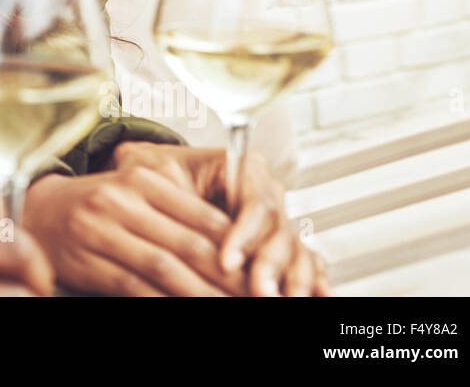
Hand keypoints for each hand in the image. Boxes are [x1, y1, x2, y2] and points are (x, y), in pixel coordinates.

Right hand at [22, 168, 250, 295]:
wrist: (38, 212)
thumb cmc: (96, 205)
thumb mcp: (136, 193)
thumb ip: (178, 213)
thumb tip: (231, 245)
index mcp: (143, 179)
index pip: (203, 217)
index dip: (239, 248)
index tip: (264, 270)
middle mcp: (122, 201)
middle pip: (189, 245)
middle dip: (231, 278)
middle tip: (260, 295)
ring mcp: (102, 231)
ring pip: (165, 268)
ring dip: (204, 295)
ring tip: (233, 308)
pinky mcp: (89, 261)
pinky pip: (134, 287)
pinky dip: (164, 303)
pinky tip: (187, 310)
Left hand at [110, 141, 332, 296]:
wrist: (152, 177)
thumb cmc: (155, 172)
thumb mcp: (159, 174)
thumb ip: (177, 197)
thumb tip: (184, 233)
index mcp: (245, 169)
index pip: (255, 203)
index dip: (245, 235)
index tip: (226, 262)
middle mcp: (266, 195)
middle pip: (280, 231)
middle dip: (270, 265)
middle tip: (259, 292)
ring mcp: (275, 222)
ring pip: (296, 250)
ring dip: (293, 279)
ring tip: (284, 301)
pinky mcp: (278, 247)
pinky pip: (305, 262)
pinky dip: (313, 279)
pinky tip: (318, 294)